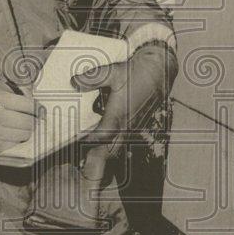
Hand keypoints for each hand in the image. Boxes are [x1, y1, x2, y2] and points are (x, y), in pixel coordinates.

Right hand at [0, 82, 40, 154]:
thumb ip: (12, 92)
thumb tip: (33, 94)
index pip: (28, 105)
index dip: (38, 109)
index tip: (40, 110)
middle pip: (29, 122)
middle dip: (34, 122)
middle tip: (34, 121)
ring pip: (24, 135)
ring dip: (26, 132)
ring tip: (23, 128)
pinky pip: (14, 145)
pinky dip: (16, 141)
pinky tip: (12, 136)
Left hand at [71, 42, 177, 193]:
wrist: (159, 73)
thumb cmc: (136, 72)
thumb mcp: (113, 72)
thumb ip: (92, 78)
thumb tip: (74, 82)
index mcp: (119, 114)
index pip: (102, 136)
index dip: (89, 142)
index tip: (77, 143)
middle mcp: (126, 124)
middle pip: (109, 150)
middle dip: (95, 158)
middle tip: (81, 163)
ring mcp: (133, 127)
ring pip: (117, 148)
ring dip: (104, 154)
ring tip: (88, 161)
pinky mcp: (136, 126)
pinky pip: (123, 143)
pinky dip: (112, 147)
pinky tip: (103, 145)